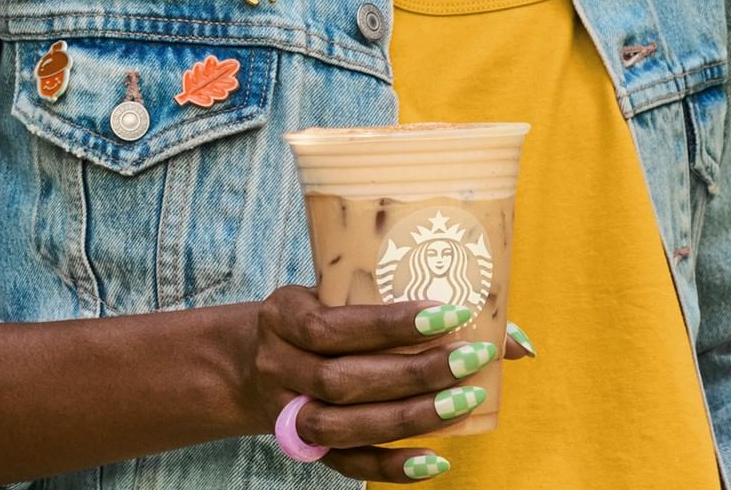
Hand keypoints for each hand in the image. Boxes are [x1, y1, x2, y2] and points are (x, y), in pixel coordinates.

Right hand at [242, 285, 532, 482]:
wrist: (246, 359)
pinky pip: (346, 464)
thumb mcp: (333, 293)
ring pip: (346, 424)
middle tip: (470, 359)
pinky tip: (435, 461)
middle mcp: (279, 363)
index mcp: (283, 314)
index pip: (336, 324)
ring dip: (409, 416)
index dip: (392, 323)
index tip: (448, 313)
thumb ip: (400, 304)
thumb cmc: (312, 314)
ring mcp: (287, 410)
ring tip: (463, 402)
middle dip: (414, 372)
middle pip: (346, 379)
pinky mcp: (303, 446)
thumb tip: (514, 338)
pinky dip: (391, 467)